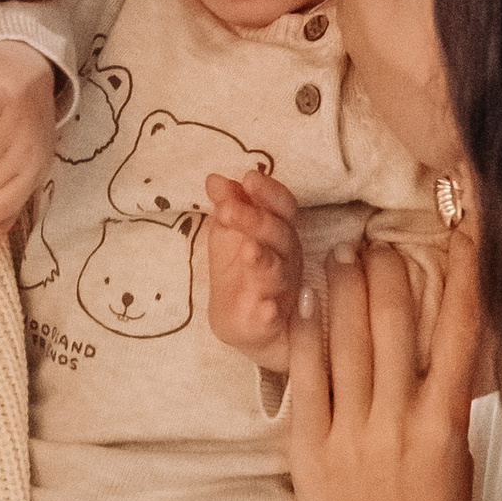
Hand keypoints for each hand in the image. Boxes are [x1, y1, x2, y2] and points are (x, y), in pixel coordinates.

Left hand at [204, 171, 303, 354]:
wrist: (244, 323)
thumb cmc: (242, 272)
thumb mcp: (229, 235)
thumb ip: (227, 206)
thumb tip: (214, 179)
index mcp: (278, 232)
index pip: (282, 207)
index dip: (269, 192)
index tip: (249, 177)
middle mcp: (286, 258)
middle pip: (279, 235)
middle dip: (255, 220)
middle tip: (227, 210)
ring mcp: (281, 289)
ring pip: (279, 273)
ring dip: (264, 261)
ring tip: (249, 251)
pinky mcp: (268, 321)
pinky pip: (273, 317)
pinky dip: (270, 312)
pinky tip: (266, 308)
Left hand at [288, 232, 482, 500]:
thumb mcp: (461, 473)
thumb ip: (447, 415)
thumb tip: (440, 365)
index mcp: (448, 427)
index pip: (461, 330)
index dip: (463, 272)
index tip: (462, 231)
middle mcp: (399, 422)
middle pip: (395, 323)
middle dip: (388, 271)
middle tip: (379, 239)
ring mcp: (351, 436)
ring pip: (349, 341)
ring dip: (345, 291)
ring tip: (341, 256)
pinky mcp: (311, 454)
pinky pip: (307, 380)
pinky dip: (307, 338)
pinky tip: (304, 307)